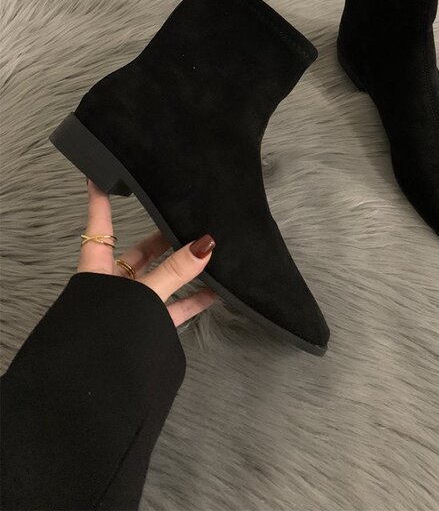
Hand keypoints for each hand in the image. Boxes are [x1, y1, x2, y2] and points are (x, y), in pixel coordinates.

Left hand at [79, 180, 216, 326]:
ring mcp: (131, 308)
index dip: (100, 202)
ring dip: (184, 270)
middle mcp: (112, 287)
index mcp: (97, 272)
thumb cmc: (109, 334)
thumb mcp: (145, 295)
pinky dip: (193, 299)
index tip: (101, 175)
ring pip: (160, 280)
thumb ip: (175, 272)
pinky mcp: (148, 328)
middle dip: (163, 239)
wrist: (101, 389)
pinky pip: (174, 307)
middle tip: (187, 218)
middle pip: (138, 254)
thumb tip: (206, 243)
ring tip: (210, 252)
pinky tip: (216, 291)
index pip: (99, 228)